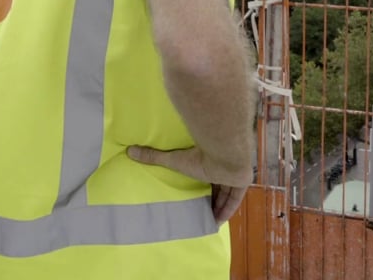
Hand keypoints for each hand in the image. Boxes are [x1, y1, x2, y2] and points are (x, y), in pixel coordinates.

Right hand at [127, 145, 252, 223]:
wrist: (225, 150)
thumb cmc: (199, 154)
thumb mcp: (175, 159)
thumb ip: (154, 156)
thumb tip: (129, 150)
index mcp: (208, 159)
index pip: (206, 174)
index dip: (201, 185)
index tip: (194, 196)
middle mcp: (222, 167)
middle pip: (217, 186)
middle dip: (210, 198)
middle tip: (199, 212)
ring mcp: (234, 174)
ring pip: (227, 194)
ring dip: (218, 206)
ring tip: (206, 221)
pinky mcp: (242, 182)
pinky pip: (235, 200)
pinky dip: (227, 211)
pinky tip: (217, 222)